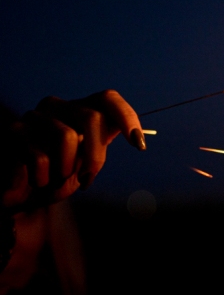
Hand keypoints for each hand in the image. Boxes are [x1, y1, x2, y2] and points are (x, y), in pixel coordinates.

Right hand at [1, 90, 144, 210]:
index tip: (138, 145)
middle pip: (91, 118)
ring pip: (66, 136)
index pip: (109, 99)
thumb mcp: (88, 160)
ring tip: (57, 178)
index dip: (126, 117)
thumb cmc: (60, 176)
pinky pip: (40, 156)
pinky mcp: (15, 131)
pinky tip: (38, 181)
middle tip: (88, 178)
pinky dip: (45, 178)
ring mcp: (35, 116)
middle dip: (96, 155)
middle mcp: (59, 107)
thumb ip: (105, 142)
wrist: (25, 196)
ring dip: (66, 168)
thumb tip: (138, 138)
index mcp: (81, 110)